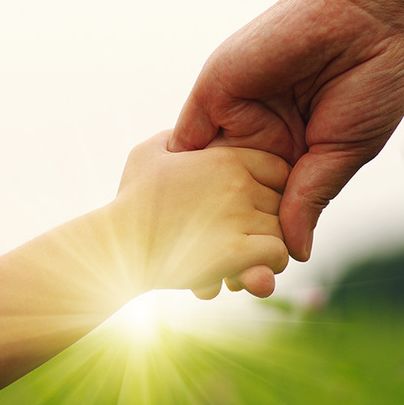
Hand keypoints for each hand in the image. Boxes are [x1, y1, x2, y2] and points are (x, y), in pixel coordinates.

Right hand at [113, 131, 289, 298]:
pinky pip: (278, 254)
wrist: (118, 244)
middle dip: (271, 220)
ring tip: (250, 255)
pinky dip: (267, 265)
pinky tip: (247, 268)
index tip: (254, 206)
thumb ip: (174, 138)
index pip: (278, 168)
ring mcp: (239, 217)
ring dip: (270, 245)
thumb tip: (187, 136)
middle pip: (284, 201)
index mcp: (225, 159)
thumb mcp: (147, 154)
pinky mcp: (236, 251)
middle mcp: (238, 184)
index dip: (271, 188)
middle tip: (251, 235)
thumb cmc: (131, 202)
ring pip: (284, 230)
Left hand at [168, 0, 403, 261]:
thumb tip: (295, 254)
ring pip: (204, 180)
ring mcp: (236, 120)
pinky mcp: (214, 97)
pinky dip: (176, 178)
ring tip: (181, 267)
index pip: (268, 211)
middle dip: (217, 241)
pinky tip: (166, 219)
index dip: (258, 245)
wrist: (366, 13)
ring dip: (191, 219)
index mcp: (295, 157)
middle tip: (206, 290)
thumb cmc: (372, 81)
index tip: (250, 285)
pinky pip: (187, 143)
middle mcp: (260, 143)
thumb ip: (310, 199)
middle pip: (229, 202)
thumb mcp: (344, 152)